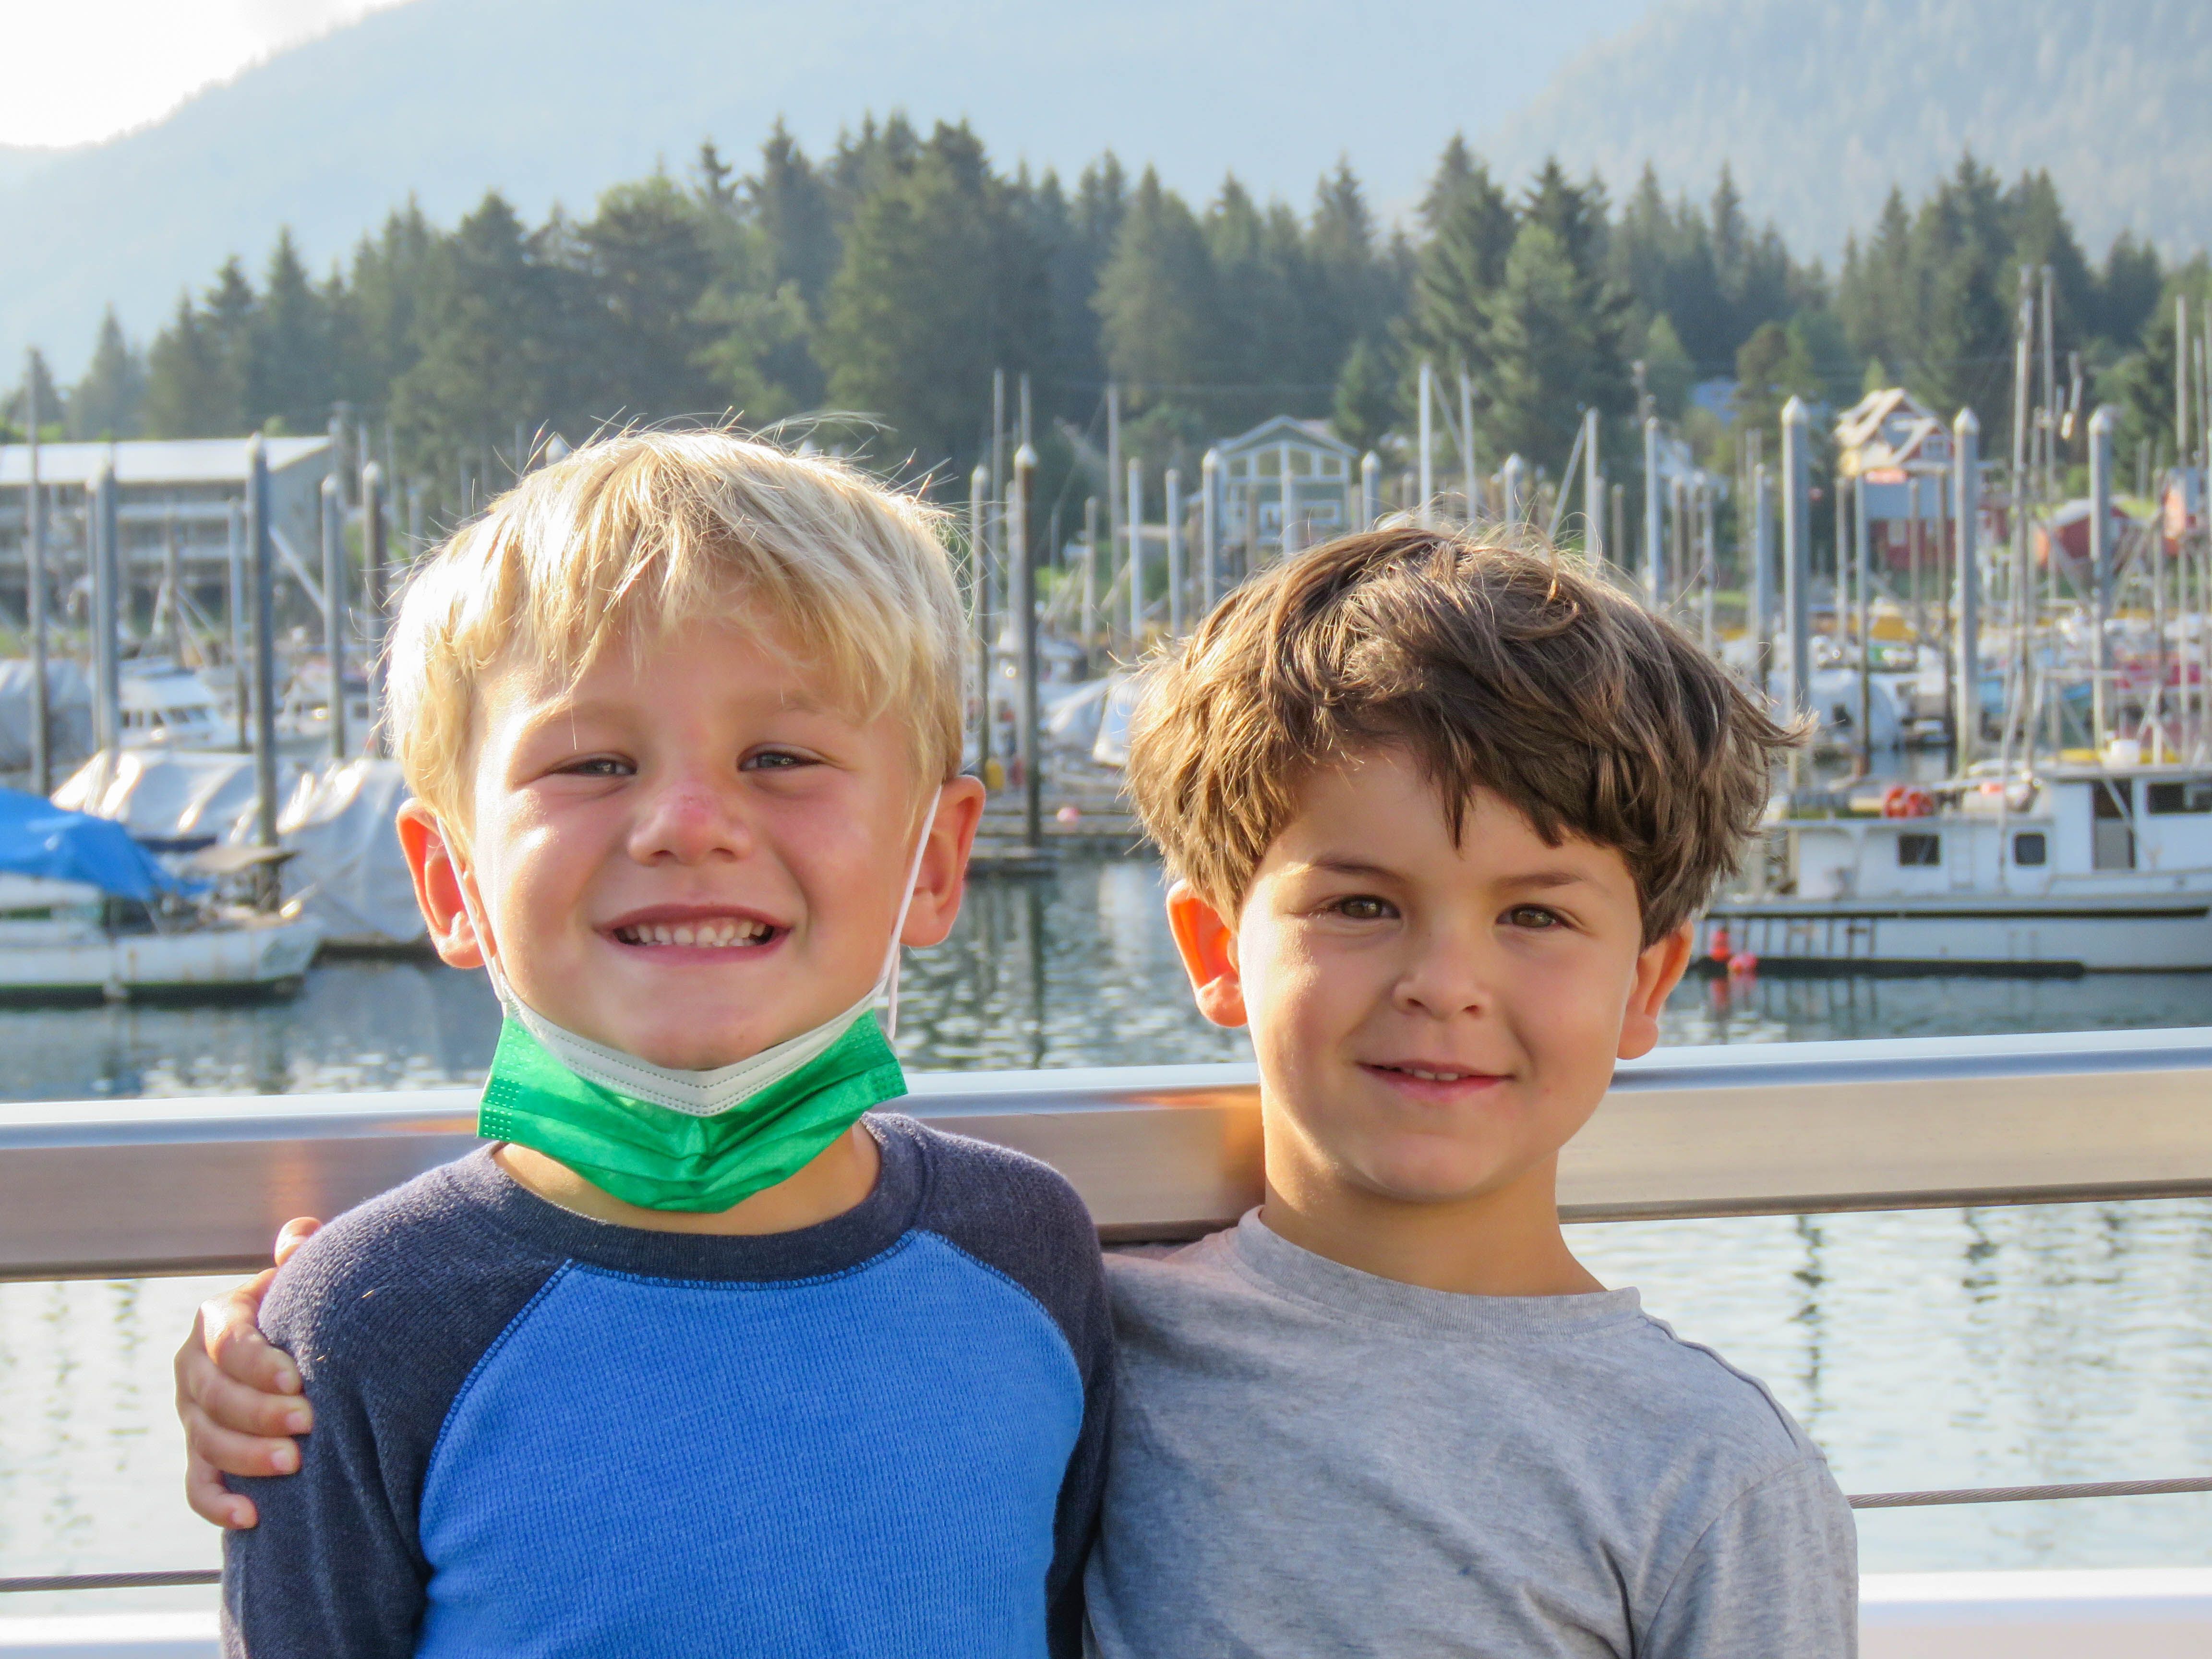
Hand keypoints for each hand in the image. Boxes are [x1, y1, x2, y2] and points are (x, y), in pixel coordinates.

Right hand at [175, 1218, 322, 1528]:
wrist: (292, 1354)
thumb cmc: (301, 1312)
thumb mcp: (298, 1283)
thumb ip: (299, 1258)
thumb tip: (301, 1234)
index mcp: (217, 1322)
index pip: (228, 1343)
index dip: (259, 1363)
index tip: (299, 1379)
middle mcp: (195, 1369)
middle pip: (215, 1397)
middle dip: (260, 1413)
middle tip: (308, 1423)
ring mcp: (194, 1416)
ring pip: (207, 1442)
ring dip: (247, 1457)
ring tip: (293, 1465)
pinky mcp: (201, 1455)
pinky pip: (197, 1486)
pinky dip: (218, 1504)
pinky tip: (252, 1516)